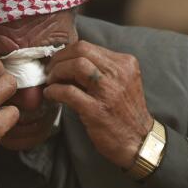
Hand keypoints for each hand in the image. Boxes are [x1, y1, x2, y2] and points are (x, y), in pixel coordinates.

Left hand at [43, 40, 154, 168]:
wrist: (138, 141)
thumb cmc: (125, 113)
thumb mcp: (121, 83)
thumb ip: (100, 71)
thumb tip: (68, 63)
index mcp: (125, 63)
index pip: (88, 46)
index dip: (67, 52)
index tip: (58, 62)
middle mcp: (119, 73)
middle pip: (81, 50)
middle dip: (59, 58)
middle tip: (50, 70)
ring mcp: (108, 91)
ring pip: (76, 66)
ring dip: (57, 72)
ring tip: (50, 81)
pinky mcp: (97, 110)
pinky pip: (68, 92)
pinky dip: (54, 91)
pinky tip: (50, 95)